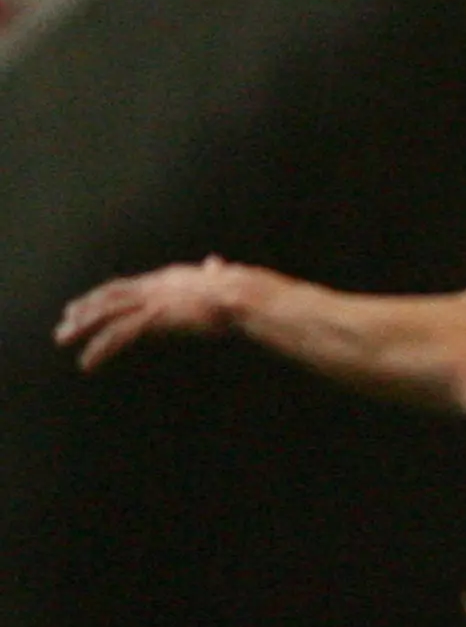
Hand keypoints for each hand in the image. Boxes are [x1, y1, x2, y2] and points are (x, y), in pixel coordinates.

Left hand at [57, 258, 245, 370]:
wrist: (242, 295)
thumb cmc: (240, 291)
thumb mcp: (221, 281)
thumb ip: (215, 273)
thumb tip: (217, 263)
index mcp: (166, 279)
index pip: (125, 287)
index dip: (102, 296)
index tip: (84, 306)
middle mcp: (153, 286)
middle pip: (109, 296)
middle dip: (84, 309)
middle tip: (64, 323)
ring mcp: (152, 301)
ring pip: (106, 313)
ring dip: (81, 326)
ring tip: (62, 339)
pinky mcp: (154, 318)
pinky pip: (119, 334)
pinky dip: (100, 349)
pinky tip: (87, 363)